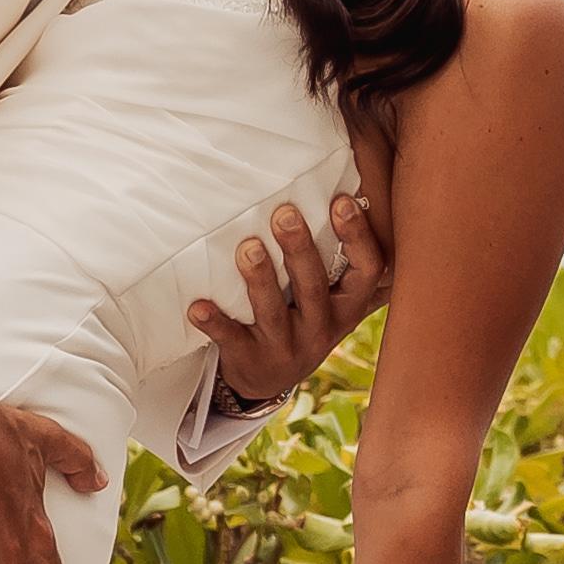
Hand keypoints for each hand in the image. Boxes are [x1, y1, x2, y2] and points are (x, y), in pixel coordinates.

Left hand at [187, 186, 388, 420]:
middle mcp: (322, 327)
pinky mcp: (251, 359)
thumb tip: (363, 186)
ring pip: (274, 312)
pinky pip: (231, 340)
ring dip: (260, 278)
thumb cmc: (305, 316)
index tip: (342, 200)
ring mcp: (286, 346)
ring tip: (247, 247)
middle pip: (314, 286)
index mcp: (347, 304)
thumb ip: (349, 256)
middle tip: (284, 212)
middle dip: (299, 249)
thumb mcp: (335, 295)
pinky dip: (214, 322)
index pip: (367, 270)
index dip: (358, 237)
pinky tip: (196, 306)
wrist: (269, 377)